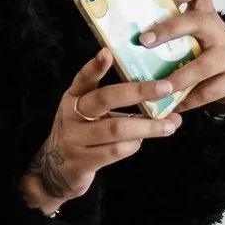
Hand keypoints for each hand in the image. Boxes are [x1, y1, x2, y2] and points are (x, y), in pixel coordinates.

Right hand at [20, 49, 182, 213]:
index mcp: (73, 98)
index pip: (83, 79)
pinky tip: (142, 142)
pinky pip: (114, 151)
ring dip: (147, 126)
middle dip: (138, 91)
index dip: (94, 67)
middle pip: (104, 99)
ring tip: (170, 125)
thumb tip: (160, 94)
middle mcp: (71, 115)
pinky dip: (133, 145)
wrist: (55, 170)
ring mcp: (74, 139)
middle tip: (166, 88)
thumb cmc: (82, 134)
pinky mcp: (82, 161)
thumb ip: (113, 103)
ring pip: (115, 128)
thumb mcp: (87, 114)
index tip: (108, 53)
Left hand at [136, 0, 224, 109]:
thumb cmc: (203, 55)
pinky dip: (188, 100)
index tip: (161, 0)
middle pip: (198, 21)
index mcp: (204, 15)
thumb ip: (167, 36)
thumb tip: (120, 43)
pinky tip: (174, 106)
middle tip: (144, 42)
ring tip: (158, 88)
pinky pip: (209, 91)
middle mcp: (219, 30)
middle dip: (169, 30)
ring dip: (177, 78)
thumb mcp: (189, 39)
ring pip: (203, 65)